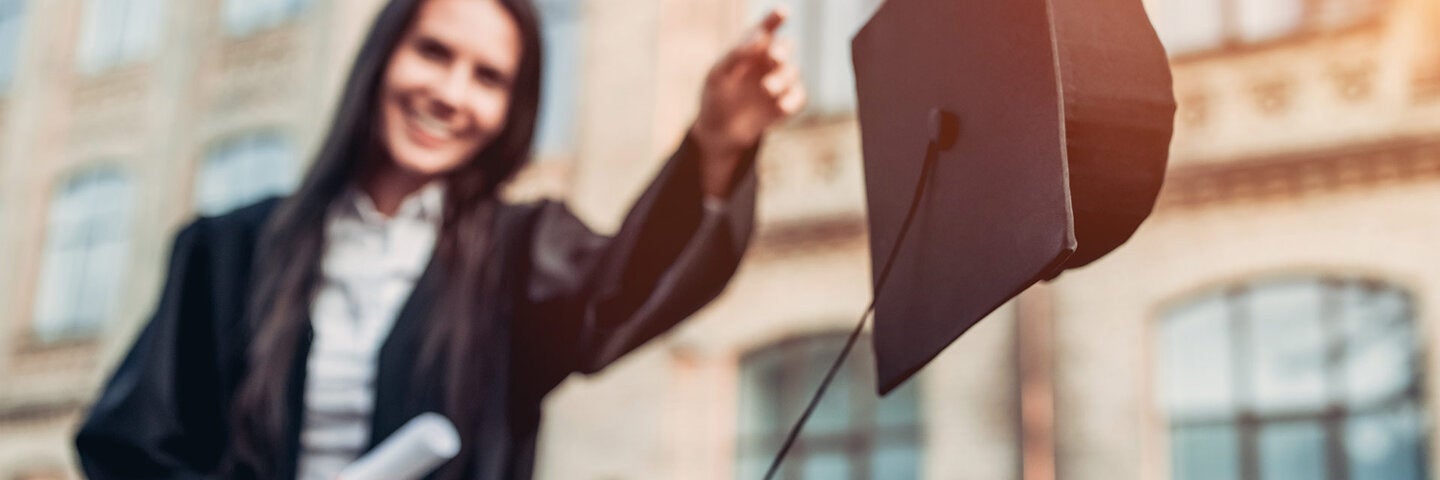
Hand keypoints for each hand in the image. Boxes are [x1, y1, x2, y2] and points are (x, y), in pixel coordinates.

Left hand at [691, 7, 806, 197]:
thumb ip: (737, 54)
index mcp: (752, 50)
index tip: (783, 12)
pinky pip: (799, 97)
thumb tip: (761, 37)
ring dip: (782, 78)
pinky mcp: (787, 104)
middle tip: (773, 57)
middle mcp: (769, 63)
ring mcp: (780, 83)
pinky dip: (791, 100)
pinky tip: (779, 107)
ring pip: (793, 72)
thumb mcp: (718, 75)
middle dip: (782, 51)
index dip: (775, 19)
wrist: (719, 132)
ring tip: (766, 88)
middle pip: (786, 48)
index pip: (767, 28)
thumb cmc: (715, 98)